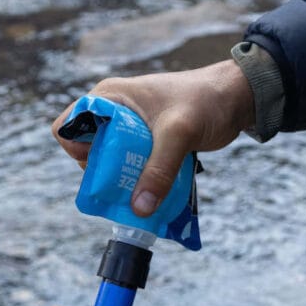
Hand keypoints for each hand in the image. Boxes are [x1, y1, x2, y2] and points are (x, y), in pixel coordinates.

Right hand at [52, 59, 253, 215]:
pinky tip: (154, 191)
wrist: (238, 98)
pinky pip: (130, 167)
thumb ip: (158, 170)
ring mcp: (128, 128)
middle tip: (127, 185)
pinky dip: (139, 181)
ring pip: (110, 164)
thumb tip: (139, 208)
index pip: (67, 127)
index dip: (77, 151)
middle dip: (103, 174)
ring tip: (144, 190)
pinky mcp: (145, 143)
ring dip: (123, 181)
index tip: (103, 165)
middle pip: (87, 152)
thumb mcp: (179, 134)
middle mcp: (113, 112)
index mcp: (108, 97)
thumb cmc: (206, 101)